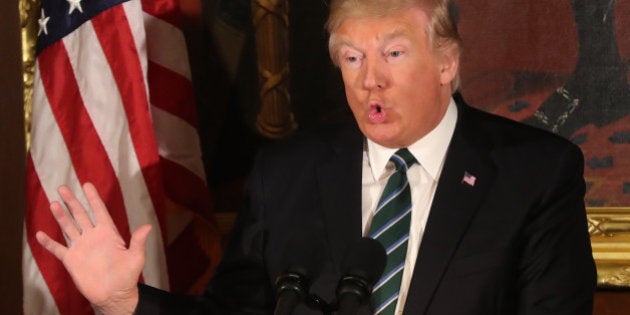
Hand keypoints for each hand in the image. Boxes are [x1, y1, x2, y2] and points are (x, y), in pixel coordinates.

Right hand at [36, 183, 150, 313]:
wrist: (114, 295)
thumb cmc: (127, 276)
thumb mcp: (135, 257)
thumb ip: (138, 241)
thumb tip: (148, 226)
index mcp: (109, 234)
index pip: (99, 211)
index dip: (93, 198)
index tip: (86, 184)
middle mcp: (93, 237)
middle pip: (80, 215)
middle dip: (72, 202)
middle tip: (62, 187)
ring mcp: (81, 248)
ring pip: (69, 228)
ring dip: (61, 217)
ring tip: (53, 204)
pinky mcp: (72, 260)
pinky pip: (58, 249)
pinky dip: (49, 242)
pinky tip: (40, 234)